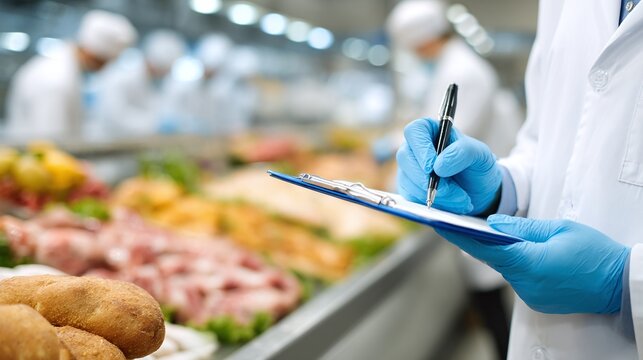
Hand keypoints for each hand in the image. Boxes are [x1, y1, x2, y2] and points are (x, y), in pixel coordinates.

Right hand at [396, 118, 501, 214]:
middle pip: (405, 157)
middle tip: (452, 190)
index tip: (432, 167)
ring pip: (409, 181)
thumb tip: (438, 166)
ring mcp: (409, 170)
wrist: (478, 192)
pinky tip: (453, 204)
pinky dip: (434, 204)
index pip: (415, 131)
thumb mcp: (479, 154)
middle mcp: (415, 149)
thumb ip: (462, 152)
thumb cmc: (477, 166)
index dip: (421, 148)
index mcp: (430, 131)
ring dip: (437, 194)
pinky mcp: (409, 189)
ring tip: (462, 199)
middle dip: (428, 179)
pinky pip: (412, 198)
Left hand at [437, 215, 630, 313]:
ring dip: (496, 251)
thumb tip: (493, 223)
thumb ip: (523, 227)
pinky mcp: (536, 300)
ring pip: (503, 267)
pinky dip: (511, 262)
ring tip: (484, 230)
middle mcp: (525, 283)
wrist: (621, 284)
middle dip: (474, 240)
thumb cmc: (597, 254)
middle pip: (491, 258)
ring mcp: (530, 294)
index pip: (484, 248)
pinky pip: (515, 277)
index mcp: (529, 263)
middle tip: (454, 221)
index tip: (440, 224)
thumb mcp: (561, 229)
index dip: (459, 235)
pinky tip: (513, 249)